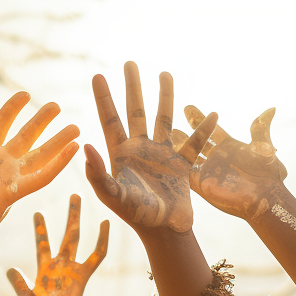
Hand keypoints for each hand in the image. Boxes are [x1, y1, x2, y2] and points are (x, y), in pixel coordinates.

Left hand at [0, 92, 78, 263]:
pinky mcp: (14, 191)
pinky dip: (57, 165)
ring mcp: (11, 176)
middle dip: (42, 121)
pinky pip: (41, 177)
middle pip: (27, 136)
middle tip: (57, 105)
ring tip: (75, 129)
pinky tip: (72, 151)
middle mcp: (3, 162)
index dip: (12, 108)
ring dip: (58, 142)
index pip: (2, 123)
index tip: (25, 93)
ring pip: (40, 155)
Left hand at [7, 195, 108, 295]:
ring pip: (76, 240)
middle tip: (74, 194)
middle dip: (69, 216)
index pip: (43, 244)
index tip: (38, 211)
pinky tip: (105, 224)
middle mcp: (59, 268)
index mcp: (45, 272)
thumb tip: (9, 268)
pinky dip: (101, 241)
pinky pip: (95, 257)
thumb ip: (19, 283)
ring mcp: (70, 272)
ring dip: (77, 219)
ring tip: (78, 198)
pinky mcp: (81, 279)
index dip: (41, 229)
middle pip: (65, 236)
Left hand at [86, 63, 215, 236]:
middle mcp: (140, 150)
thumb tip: (85, 147)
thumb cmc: (135, 216)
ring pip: (164, 118)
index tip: (97, 75)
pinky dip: (203, 129)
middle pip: (135, 111)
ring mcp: (161, 155)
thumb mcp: (113, 196)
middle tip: (130, 62)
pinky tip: (210, 113)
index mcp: (121, 155)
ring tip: (165, 73)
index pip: (110, 120)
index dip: (104, 98)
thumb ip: (98, 174)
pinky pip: (194, 143)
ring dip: (165, 96)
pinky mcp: (181, 165)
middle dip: (133, 87)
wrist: (164, 232)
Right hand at [174, 106, 287, 221]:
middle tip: (171, 120)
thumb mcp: (264, 147)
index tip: (187, 107)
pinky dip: (178, 165)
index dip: (199, 118)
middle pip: (198, 141)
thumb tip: (271, 109)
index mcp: (229, 146)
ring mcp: (209, 172)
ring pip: (190, 156)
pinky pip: (187, 173)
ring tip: (166, 136)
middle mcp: (217, 158)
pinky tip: (167, 157)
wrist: (262, 199)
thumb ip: (260, 128)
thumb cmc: (267, 175)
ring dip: (178, 146)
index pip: (211, 129)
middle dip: (186, 131)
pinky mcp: (203, 185)